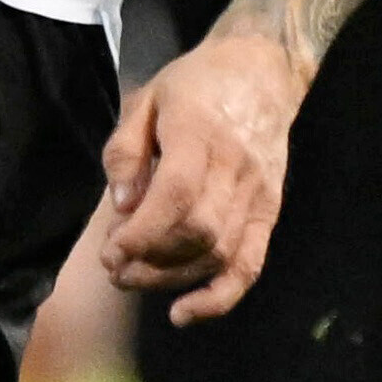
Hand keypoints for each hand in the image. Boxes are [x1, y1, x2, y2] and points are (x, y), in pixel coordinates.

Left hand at [96, 23, 302, 323]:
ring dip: (175, 278)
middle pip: (198, 232)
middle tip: (114, 269)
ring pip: (222, 252)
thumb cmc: (195, 82)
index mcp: (201, 135)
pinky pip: (252, 262)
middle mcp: (237, 168)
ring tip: (135, 280)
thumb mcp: (145, 99)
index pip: (176, 197)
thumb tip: (122, 205)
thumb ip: (127, 151)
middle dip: (151, 262)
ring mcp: (259, 192)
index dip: (142, 234)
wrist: (263, 69)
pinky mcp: (271, 209)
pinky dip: (221, 295)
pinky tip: (186, 313)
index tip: (110, 253)